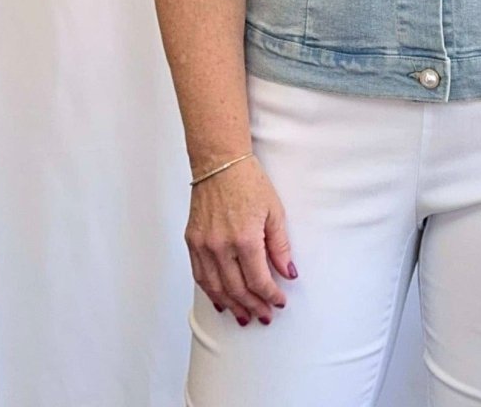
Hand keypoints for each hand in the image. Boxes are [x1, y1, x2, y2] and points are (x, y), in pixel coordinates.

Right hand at [185, 155, 296, 324]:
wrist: (219, 163)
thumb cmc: (249, 182)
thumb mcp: (274, 211)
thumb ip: (280, 246)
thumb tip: (288, 272)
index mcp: (245, 239)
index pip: (258, 280)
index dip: (270, 295)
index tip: (279, 302)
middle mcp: (220, 246)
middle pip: (237, 289)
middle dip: (253, 306)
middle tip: (264, 316)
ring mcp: (203, 245)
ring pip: (216, 288)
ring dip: (232, 306)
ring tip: (244, 317)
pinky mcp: (192, 241)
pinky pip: (200, 276)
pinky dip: (211, 292)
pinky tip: (221, 301)